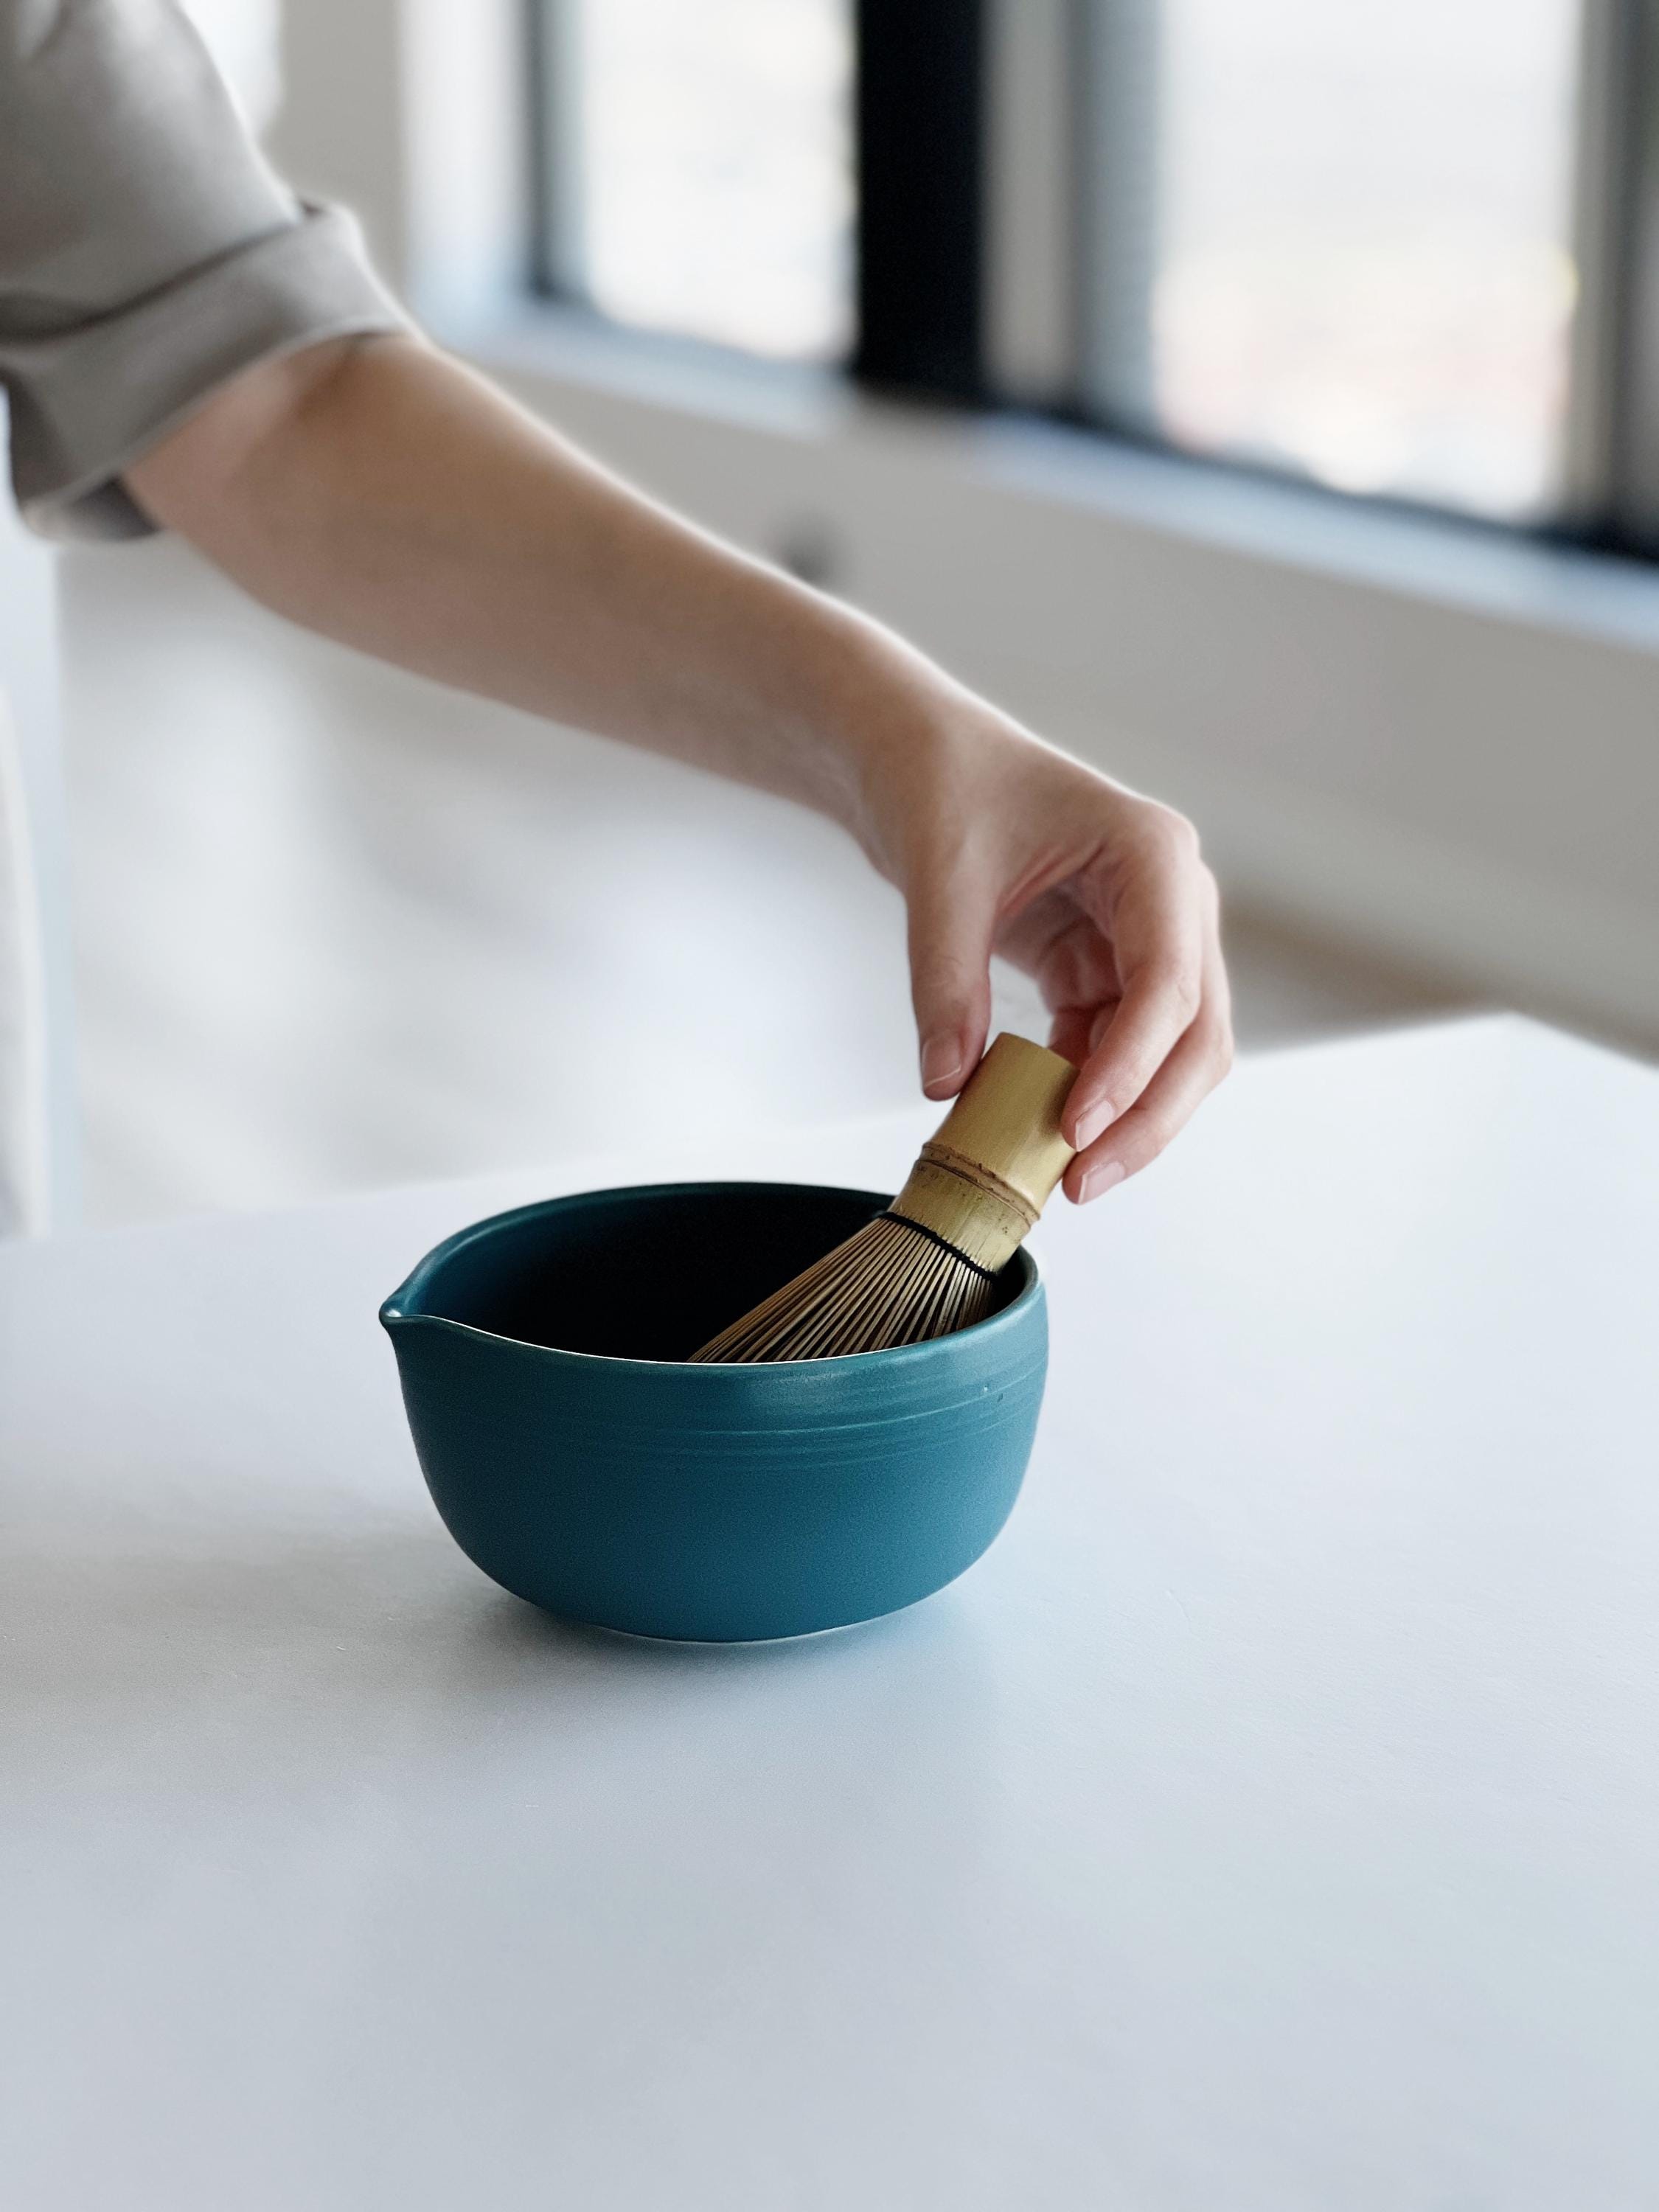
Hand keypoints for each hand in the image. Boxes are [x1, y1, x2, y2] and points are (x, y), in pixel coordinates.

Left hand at [862, 705, 1231, 1203]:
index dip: (1130, 1067)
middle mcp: (1174, 900)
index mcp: (1153, 855)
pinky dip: (1087, 1095)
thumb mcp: (939, 881)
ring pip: (1171, 1055)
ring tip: (1063, 1176)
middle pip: (1196, 1034)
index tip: (1075, 1129)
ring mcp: (1151, 939)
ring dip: (1126, 1119)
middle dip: (1149, 1117)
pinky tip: (1039, 1131)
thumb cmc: (946, 789)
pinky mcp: (1112, 970)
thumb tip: (946, 1086)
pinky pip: (1119, 1051)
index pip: (1168, 982)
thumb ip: (944, 985)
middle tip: (1083, 1183)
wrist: (925, 762)